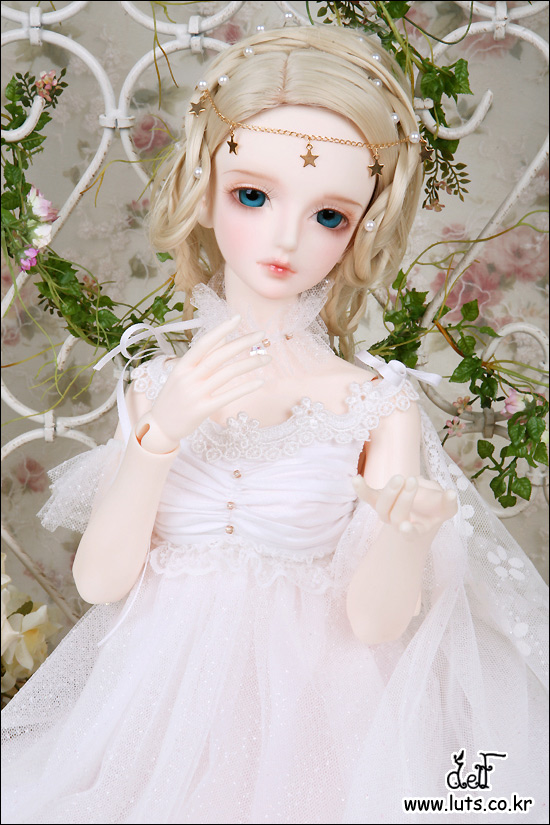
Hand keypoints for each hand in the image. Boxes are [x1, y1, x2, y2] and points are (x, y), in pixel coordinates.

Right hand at [138, 315, 270, 449]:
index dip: (221, 330)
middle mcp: (188, 378)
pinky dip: (245, 388)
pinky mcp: (203, 409)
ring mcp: (195, 394)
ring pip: (227, 374)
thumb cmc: (173, 397)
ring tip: (267, 358)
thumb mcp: (182, 373)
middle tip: (261, 335)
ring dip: (250, 364)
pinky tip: (260, 382)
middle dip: (242, 343)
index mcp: (182, 366)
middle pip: (219, 356)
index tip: (238, 318)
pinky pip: (228, 396)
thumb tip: (223, 337)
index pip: (204, 343)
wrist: (159, 426)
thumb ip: (202, 357)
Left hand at [352, 474, 457, 540]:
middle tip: (412, 482)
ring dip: (390, 492)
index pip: (411, 534)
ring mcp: (386, 512)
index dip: (408, 531)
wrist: (421, 502)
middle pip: (396, 516)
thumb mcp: (446, 506)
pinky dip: (361, 489)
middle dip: (404, 499)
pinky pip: (368, 496)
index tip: (405, 527)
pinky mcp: (378, 499)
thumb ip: (449, 502)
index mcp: (416, 529)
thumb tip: (451, 493)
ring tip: (401, 477)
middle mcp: (398, 523)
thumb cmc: (435, 506)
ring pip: (382, 507)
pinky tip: (356, 479)